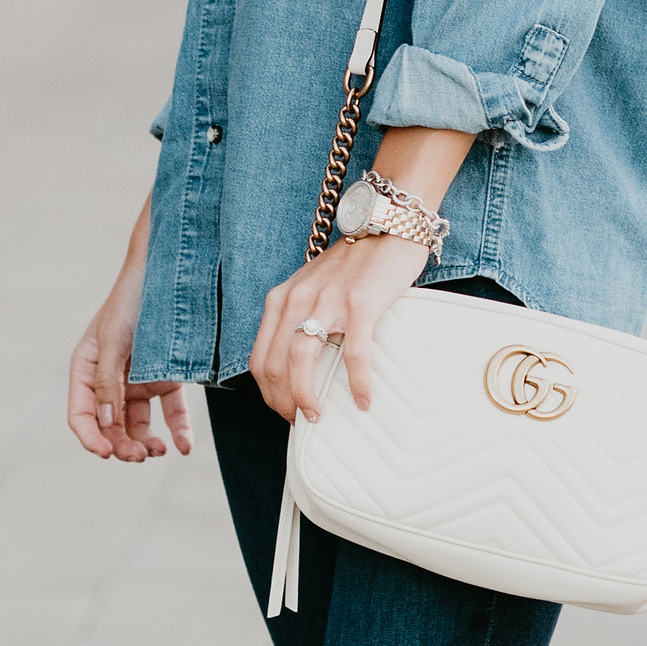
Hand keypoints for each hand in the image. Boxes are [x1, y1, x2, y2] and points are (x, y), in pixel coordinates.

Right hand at [68, 208, 193, 463]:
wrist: (172, 270)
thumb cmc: (133, 300)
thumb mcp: (114, 340)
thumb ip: (108, 382)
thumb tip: (105, 423)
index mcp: (87, 369)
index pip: (81, 414)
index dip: (90, 437)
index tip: (106, 453)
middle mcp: (111, 379)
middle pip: (110, 425)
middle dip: (121, 444)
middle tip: (140, 455)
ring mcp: (139, 380)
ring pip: (138, 424)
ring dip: (145, 442)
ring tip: (158, 450)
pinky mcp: (167, 378)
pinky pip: (170, 412)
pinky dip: (177, 431)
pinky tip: (183, 446)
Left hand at [251, 230, 430, 427]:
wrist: (386, 224)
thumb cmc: (354, 262)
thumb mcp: (314, 287)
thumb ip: (303, 316)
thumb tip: (304, 364)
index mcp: (281, 299)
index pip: (260, 357)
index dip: (268, 392)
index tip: (284, 410)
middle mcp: (297, 299)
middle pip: (274, 365)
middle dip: (283, 401)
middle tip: (301, 420)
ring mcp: (328, 301)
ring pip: (301, 360)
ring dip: (306, 396)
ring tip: (318, 416)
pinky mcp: (360, 304)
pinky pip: (353, 353)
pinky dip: (356, 382)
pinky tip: (363, 399)